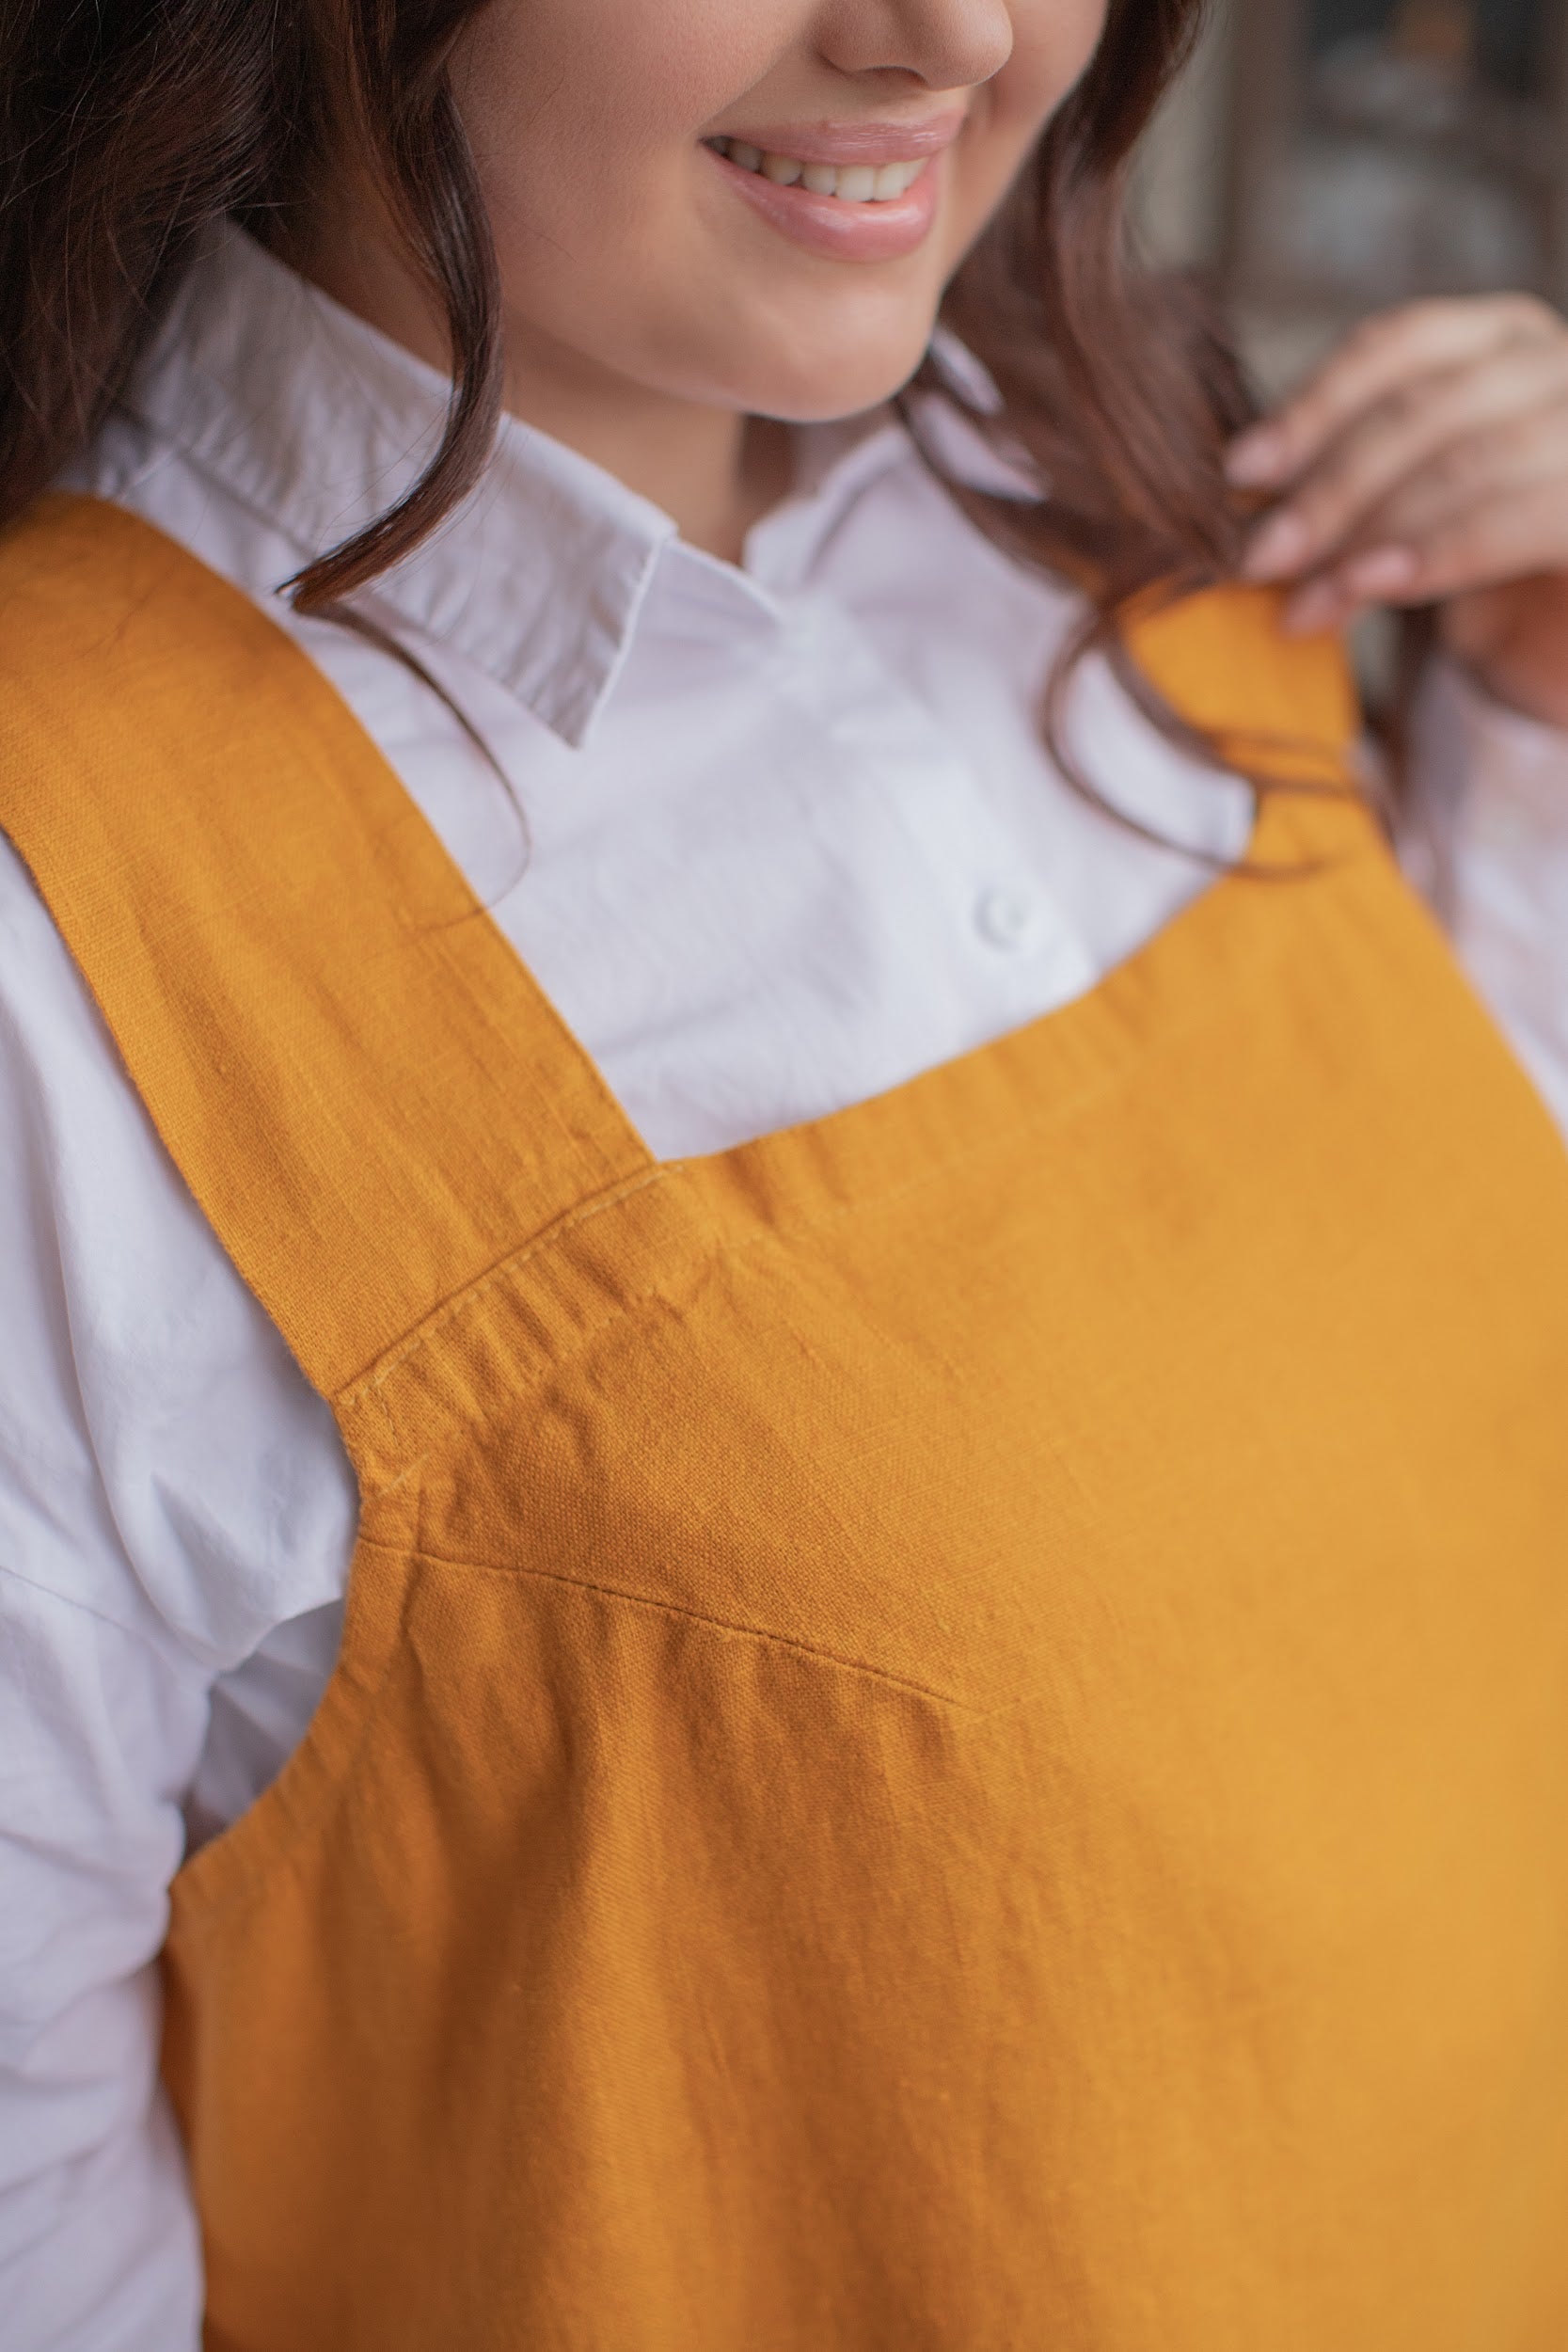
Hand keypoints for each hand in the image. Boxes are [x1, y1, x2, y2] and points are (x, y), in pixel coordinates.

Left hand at [1226, 295, 1567, 728]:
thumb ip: (1344, 488)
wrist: (1565, 640)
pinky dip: (1435, 554)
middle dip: (1329, 487)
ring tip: (1302, 600)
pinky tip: (1373, 586)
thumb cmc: (1476, 563)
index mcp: (1501, 339)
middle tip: (1258, 557)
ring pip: (1465, 464)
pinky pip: (1515, 521)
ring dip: (1368, 535)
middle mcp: (1560, 366)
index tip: (1240, 470)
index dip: (1314, 404)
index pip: (1398, 344)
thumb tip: (1245, 503)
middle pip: (1424, 409)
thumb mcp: (1403, 505)